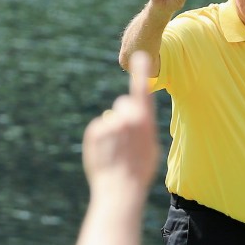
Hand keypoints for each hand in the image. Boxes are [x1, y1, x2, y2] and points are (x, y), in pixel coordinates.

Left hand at [82, 52, 158, 194]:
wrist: (119, 189)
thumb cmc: (139, 171)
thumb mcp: (150, 147)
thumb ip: (142, 127)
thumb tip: (132, 120)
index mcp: (144, 120)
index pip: (142, 89)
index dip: (141, 71)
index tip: (139, 55)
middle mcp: (126, 118)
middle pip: (123, 103)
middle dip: (125, 113)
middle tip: (127, 136)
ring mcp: (109, 124)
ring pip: (111, 119)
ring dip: (113, 130)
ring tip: (116, 152)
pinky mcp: (94, 131)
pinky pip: (99, 128)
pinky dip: (102, 138)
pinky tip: (106, 154)